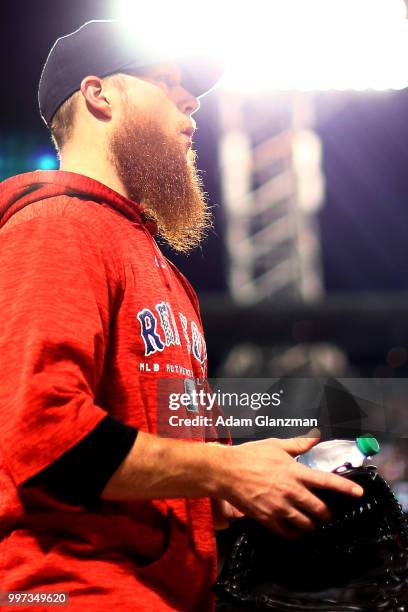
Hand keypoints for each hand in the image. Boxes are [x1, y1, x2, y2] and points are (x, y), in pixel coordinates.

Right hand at [217, 430, 363, 538]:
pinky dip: (296, 534)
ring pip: (306, 524)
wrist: (226, 471)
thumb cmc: (250, 455)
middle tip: (325, 513)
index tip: (358, 493)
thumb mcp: (275, 445)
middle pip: (320, 509)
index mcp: (295, 472)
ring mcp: (280, 507)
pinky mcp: (268, 519)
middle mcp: (291, 491)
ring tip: (311, 522)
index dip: (345, 488)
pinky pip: (288, 533)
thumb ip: (297, 444)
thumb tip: (313, 440)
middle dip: (327, 513)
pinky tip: (296, 530)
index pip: (326, 481)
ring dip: (312, 524)